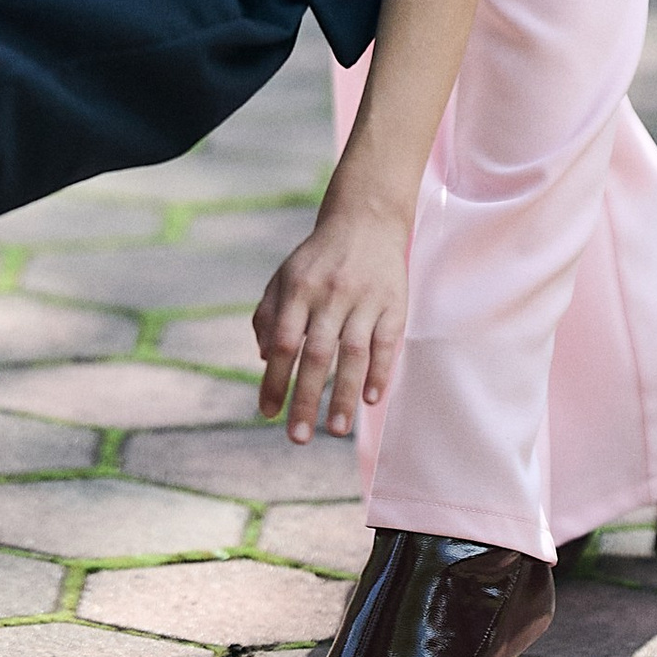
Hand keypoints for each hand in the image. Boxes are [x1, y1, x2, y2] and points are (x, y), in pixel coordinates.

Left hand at [252, 204, 409, 444]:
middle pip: (317, 354)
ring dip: (343, 395)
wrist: (366, 218)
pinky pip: (386, 343)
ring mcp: (365, 299)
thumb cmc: (318, 257)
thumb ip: (268, 314)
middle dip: (306, 399)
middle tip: (298, 438)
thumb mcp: (284, 277)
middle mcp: (331, 294)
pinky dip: (380, 372)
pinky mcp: (394, 303)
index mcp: (298, 289)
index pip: (283, 342)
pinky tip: (371, 400)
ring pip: (353, 353)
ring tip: (335, 431)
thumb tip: (263, 359)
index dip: (275, 379)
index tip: (268, 414)